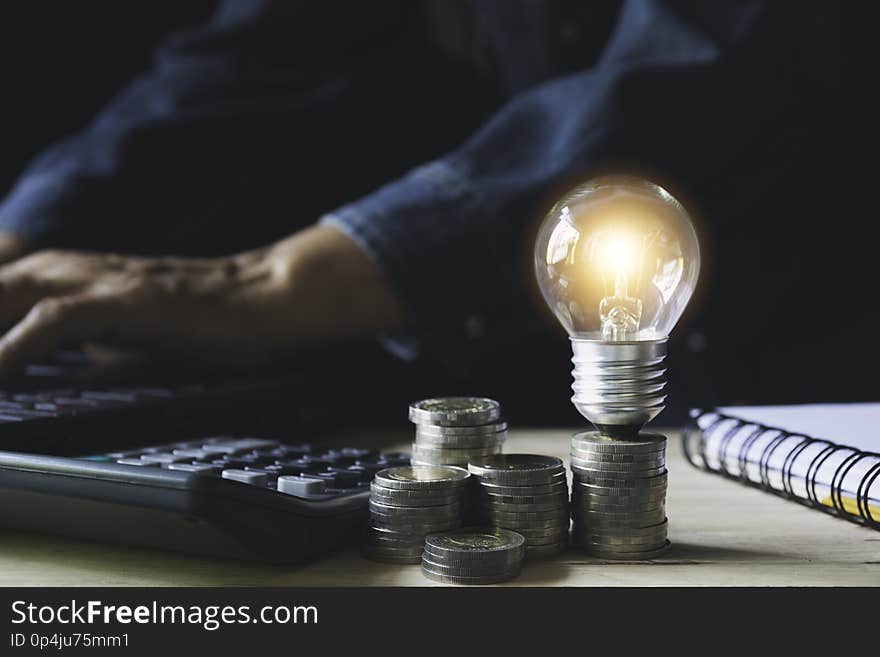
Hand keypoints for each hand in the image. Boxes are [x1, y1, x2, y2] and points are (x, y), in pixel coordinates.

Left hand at [0, 225, 402, 374]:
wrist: (265, 300)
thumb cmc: (203, 323)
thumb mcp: (125, 338)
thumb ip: (80, 350)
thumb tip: (40, 377)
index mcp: (68, 279)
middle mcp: (71, 270)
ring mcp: (98, 281)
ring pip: (6, 294)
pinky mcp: (126, 299)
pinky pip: (52, 321)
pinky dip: (14, 351)